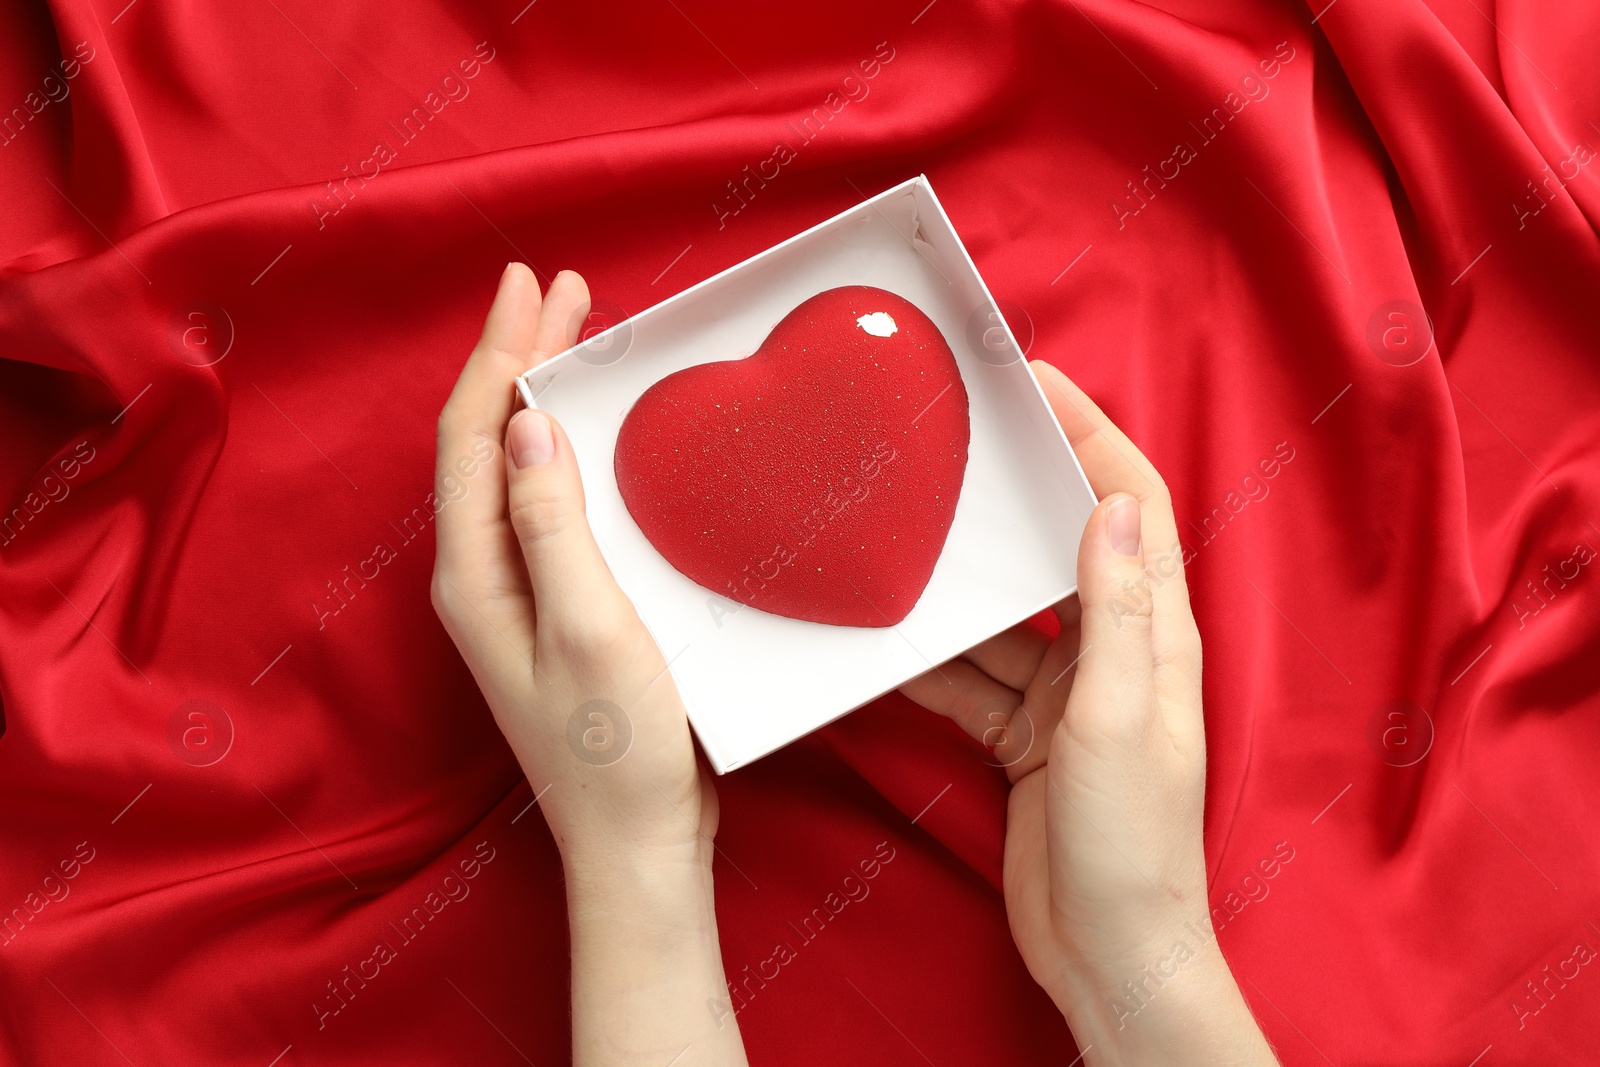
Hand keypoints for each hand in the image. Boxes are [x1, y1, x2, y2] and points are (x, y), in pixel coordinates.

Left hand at [432, 264, 745, 1064]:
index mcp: (474, 574)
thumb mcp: (589, 626)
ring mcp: (517, 593)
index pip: (472, 436)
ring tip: (576, 335)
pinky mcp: (556, 607)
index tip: (530, 282)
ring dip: (540, 395)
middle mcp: (481, 575)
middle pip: (486, 441)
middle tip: (559, 286)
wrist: (636, 840)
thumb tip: (527, 421)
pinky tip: (599, 433)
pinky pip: (549, 502)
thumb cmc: (615, 745)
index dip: (496, 353)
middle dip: (516, 357)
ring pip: (517, 468)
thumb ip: (552, 522)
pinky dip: (570, 448)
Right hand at [900, 361, 1276, 1064]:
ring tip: (903, 536)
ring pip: (1003, 616)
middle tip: (954, 442)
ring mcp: (1066, 695)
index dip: (1091, 436)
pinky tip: (887, 646)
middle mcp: (1113, 652)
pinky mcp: (1024, 737)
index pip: (1131, 506)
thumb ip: (1112, 615)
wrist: (1110, 954)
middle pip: (1060, 547)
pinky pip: (971, 679)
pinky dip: (932, 662)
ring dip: (958, 585)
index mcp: (1155, 635)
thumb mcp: (1117, 720)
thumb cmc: (1133, 845)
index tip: (1036, 382)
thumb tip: (1108, 505)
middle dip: (1013, 493)